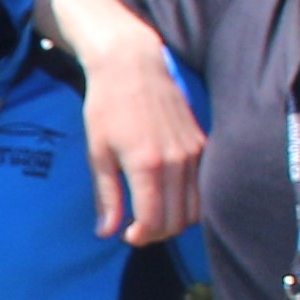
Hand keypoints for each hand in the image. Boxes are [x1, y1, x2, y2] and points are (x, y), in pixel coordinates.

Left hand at [78, 28, 203, 243]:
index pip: (155, 221)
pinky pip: (202, 186)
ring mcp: (193, 151)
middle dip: (158, 234)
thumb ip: (106, 195)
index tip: (127, 235)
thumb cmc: (106, 105)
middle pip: (178, 220)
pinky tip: (168, 196)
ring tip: (153, 216)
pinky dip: (189, 201)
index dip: (142, 236)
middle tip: (138, 230)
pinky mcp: (201, 142)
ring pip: (195, 207)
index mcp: (147, 164)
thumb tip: (106, 231)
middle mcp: (176, 160)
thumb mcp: (97, 152)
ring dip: (176, 221)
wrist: (131, 63)